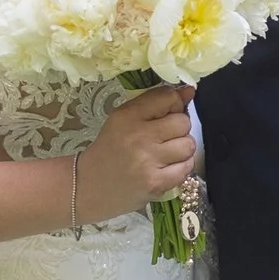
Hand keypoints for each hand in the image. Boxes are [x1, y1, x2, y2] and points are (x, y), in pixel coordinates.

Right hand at [77, 83, 196, 223]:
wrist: (89, 187)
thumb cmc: (109, 150)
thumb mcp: (123, 120)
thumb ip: (154, 104)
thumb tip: (189, 91)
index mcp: (127, 115)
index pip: (168, 97)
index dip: (174, 105)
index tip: (165, 115)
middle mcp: (138, 135)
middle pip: (183, 122)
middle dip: (179, 129)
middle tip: (164, 138)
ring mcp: (148, 160)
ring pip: (188, 145)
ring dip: (182, 149)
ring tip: (166, 154)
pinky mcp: (155, 182)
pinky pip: (187, 167)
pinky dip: (181, 167)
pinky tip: (167, 168)